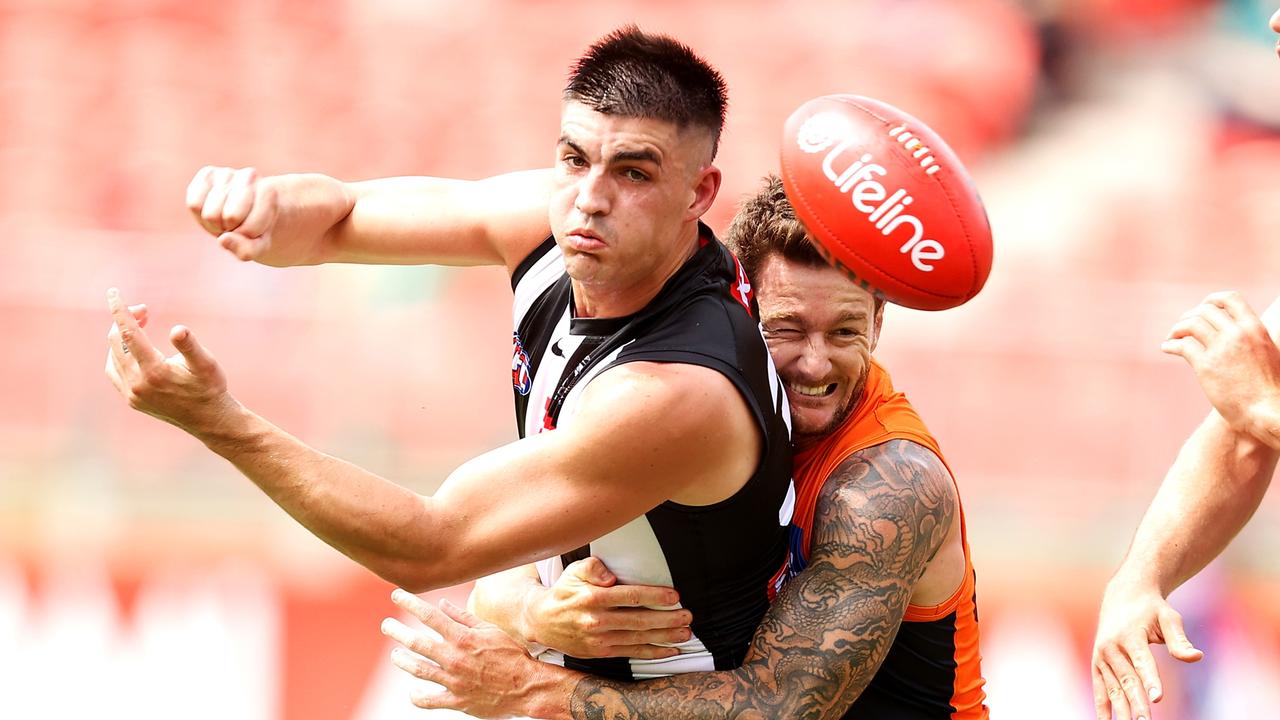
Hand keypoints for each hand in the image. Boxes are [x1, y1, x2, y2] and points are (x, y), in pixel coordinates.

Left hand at [104, 288, 237, 434]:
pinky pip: (113, 371)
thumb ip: (189, 346)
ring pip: (112, 356)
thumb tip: (177, 329)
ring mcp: (132, 394)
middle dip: (127, 321)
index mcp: (154, 371)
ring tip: (140, 325)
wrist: (209, 419)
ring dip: (122, 337)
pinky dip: (117, 355)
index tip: (113, 292)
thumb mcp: (205, 363)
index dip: (121, 311)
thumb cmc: (210, 387)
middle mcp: (137, 383)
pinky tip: (130, 348)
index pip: (128, 333)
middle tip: (146, 310)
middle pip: (117, 342)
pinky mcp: (132, 400)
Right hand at [186, 166, 277, 260]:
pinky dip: (200, 215)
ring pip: (211, 214)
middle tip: (237, 224)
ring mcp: (227, 173)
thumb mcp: (259, 246)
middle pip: (230, 218)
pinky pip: (194, 204)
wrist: (246, 209)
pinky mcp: (207, 174)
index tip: (253, 229)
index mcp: (269, 192)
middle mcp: (250, 177)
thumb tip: (223, 239)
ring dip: (215, 225)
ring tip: (225, 218)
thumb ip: (247, 250)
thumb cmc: (255, 228)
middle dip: (231, 229)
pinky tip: (213, 210)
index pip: (249, 227)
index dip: (247, 236)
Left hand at [383, 589, 572, 718]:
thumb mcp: (490, 630)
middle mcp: (453, 657)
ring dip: (402, 660)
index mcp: (462, 637)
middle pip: (416, 642)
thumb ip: (464, 617)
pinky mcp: (456, 700)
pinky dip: (417, 696)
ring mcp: (453, 680)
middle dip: (397, 631)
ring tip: (396, 655)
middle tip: (386, 625)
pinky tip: (413, 691)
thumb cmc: (511, 655)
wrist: (526, 687)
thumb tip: (442, 604)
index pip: (429, 616)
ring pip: (418, 669)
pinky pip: (428, 700)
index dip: (409, 603)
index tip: (396, 596)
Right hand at [523, 557, 690, 658]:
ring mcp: (600, 639)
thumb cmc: (564, 591)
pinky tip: (670, 650)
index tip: (675, 596)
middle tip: (688, 616)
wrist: (542, 621)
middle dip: (667, 619)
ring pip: (638, 638)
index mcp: (593, 598)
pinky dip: (653, 652)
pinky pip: (632, 652)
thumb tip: (611, 575)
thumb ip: (593, 567)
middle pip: (639, 620)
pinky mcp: (601, 652)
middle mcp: (597, 620)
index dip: (655, 596)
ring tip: (685, 633)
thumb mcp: (574, 571)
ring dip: (665, 637)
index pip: (630, 597)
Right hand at [1091, 579, 1201, 719]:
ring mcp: (1101, 656)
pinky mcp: (1097, 663)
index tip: (1158, 698)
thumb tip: (1197, 657)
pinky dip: (1102, 706)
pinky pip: (1100, 688)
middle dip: (1136, 703)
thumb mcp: (1168, 618)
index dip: (1150, 680)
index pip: (1142, 661)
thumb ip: (1179, 639)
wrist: (1122, 596)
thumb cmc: (1152, 609)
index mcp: (1129, 634)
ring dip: (1121, 710)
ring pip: (1113, 688)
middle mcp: (1111, 646)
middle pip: (1128, 679)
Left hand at [1162, 291, 1279, 441]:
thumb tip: (1238, 331)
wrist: (1268, 411)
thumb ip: (1253, 339)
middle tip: (1182, 327)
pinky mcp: (1206, 366)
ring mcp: (1221, 349)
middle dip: (1190, 316)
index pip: (1230, 299)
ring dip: (1177, 329)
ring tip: (1172, 336)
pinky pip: (1182, 346)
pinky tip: (1166, 347)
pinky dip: (1171, 344)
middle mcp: (1237, 334)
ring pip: (1190, 324)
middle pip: (1205, 311)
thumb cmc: (1270, 387)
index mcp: (1255, 328)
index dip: (1212, 300)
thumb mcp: (1268, 352)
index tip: (1203, 307)